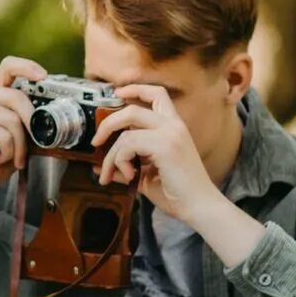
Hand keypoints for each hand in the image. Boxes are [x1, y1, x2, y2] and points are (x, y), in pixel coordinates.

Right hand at [0, 55, 46, 209]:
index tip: (43, 76)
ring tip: (13, 155)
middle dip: (31, 122)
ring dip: (20, 145)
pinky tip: (0, 157)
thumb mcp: (18, 130)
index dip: (27, 67)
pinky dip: (10, 152)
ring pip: (13, 120)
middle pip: (16, 97)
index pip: (8, 66)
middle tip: (33, 142)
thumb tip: (52, 110)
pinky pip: (5, 136)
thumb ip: (28, 115)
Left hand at [95, 85, 215, 223]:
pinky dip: (120, 160)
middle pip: (133, 108)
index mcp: (174, 128)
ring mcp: (170, 134)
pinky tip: (129, 175)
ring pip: (126, 129)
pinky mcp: (165, 146)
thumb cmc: (177, 193)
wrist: (199, 207)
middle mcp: (174, 126)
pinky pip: (128, 144)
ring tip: (110, 173)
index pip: (156, 94)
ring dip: (111, 154)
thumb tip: (100, 168)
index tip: (117, 94)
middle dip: (108, 123)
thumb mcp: (146, 176)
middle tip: (96, 141)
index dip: (135, 89)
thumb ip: (126, 167)